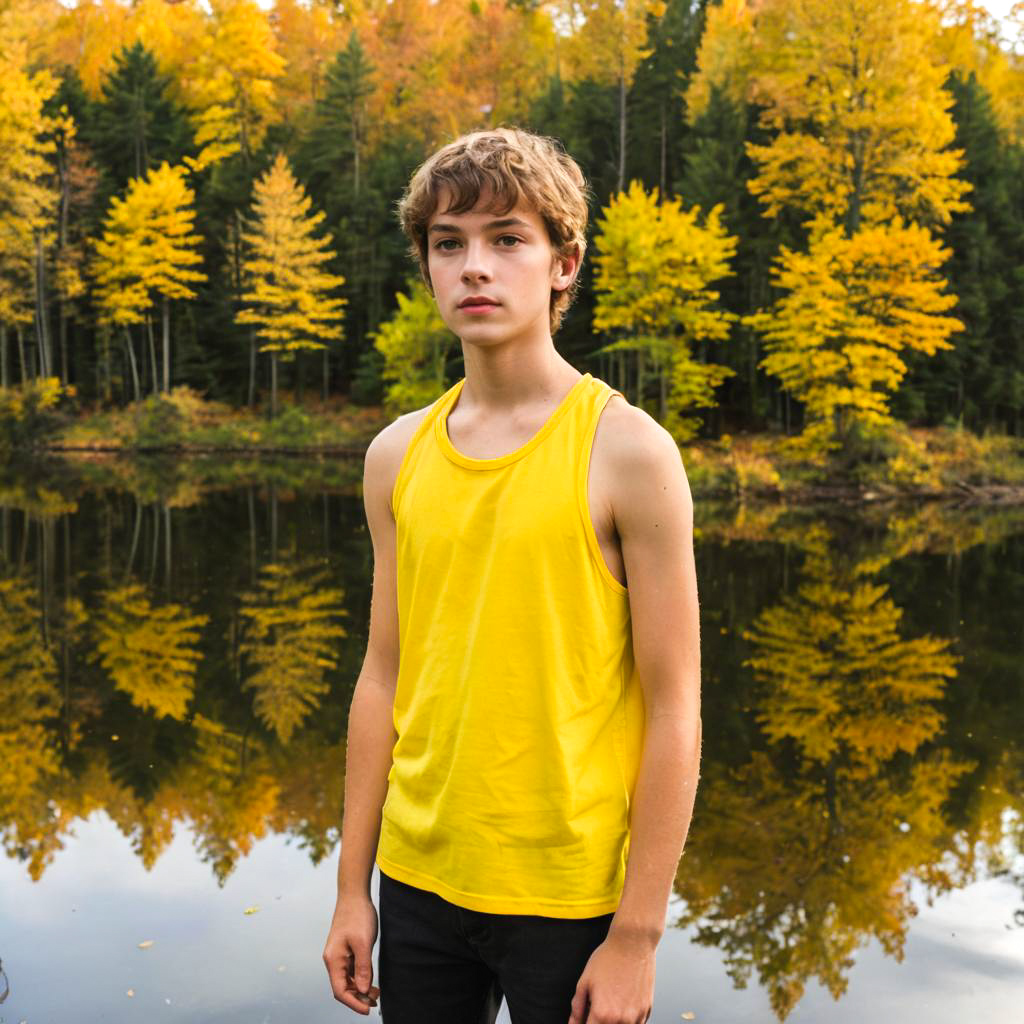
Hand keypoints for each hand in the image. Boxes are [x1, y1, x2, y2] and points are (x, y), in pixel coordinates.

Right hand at [323, 895, 380, 1014]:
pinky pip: (351, 970)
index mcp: (333, 959)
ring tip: (376, 993)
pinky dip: (360, 978)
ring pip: (348, 979)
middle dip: (358, 998)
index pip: (340, 990)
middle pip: (343, 987)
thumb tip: (361, 990)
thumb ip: (362, 967)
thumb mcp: (363, 942)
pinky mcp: (346, 950)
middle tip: (375, 1002)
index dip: (353, 1003)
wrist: (354, 895)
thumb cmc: (357, 915)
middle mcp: (333, 959)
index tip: (367, 1010)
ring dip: (360, 989)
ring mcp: (339, 955)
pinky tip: (371, 980)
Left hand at [568, 928, 655, 1023]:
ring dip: (613, 1022)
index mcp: (602, 1014)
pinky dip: (626, 1020)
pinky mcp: (647, 1011)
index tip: (585, 1020)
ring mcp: (636, 1017)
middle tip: (595, 1009)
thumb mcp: (585, 981)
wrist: (633, 943)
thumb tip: (573, 1023)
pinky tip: (621, 1004)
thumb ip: (577, 1007)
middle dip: (598, 1022)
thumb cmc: (609, 958)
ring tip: (610, 1003)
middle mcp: (622, 1020)